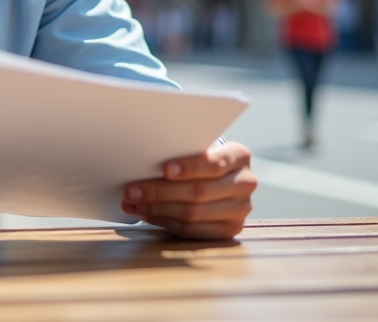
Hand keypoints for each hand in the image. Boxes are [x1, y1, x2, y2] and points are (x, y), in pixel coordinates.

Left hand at [120, 141, 255, 239]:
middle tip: (131, 191)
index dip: (189, 167)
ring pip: (193, 213)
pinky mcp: (230, 230)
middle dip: (160, 192)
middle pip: (199, 192)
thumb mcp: (197, 147)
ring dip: (157, 209)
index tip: (164, 169)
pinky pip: (192, 230)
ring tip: (133, 204)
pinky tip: (148, 214)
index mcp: (239, 156)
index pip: (213, 163)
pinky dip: (165, 222)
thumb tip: (141, 160)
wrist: (221, 177)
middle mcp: (245, 183)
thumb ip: (180, 151)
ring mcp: (240, 209)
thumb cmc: (200, 158)